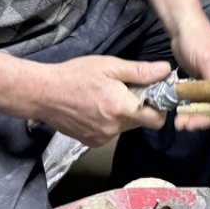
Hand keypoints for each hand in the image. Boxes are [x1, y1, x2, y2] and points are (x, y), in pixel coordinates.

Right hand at [38, 56, 171, 146]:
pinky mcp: (91, 142)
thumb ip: (140, 71)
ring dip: (123, 114)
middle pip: (141, 122)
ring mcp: (102, 137)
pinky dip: (109, 122)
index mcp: (122, 108)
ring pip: (125, 127)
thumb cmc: (75, 75)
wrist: (43, 93)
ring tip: (108, 96)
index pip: (157, 120)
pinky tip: (96, 107)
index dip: (159, 107)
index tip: (152, 93)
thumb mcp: (110, 66)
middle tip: (127, 89)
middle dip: (140, 107)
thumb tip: (166, 70)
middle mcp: (114, 128)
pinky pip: (110, 133)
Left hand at [170, 14, 209, 131]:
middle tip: (190, 125)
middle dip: (206, 118)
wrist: (181, 26)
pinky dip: (191, 108)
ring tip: (181, 123)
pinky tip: (181, 115)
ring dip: (196, 115)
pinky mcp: (202, 82)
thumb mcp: (206, 60)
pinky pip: (200, 100)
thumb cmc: (198, 37)